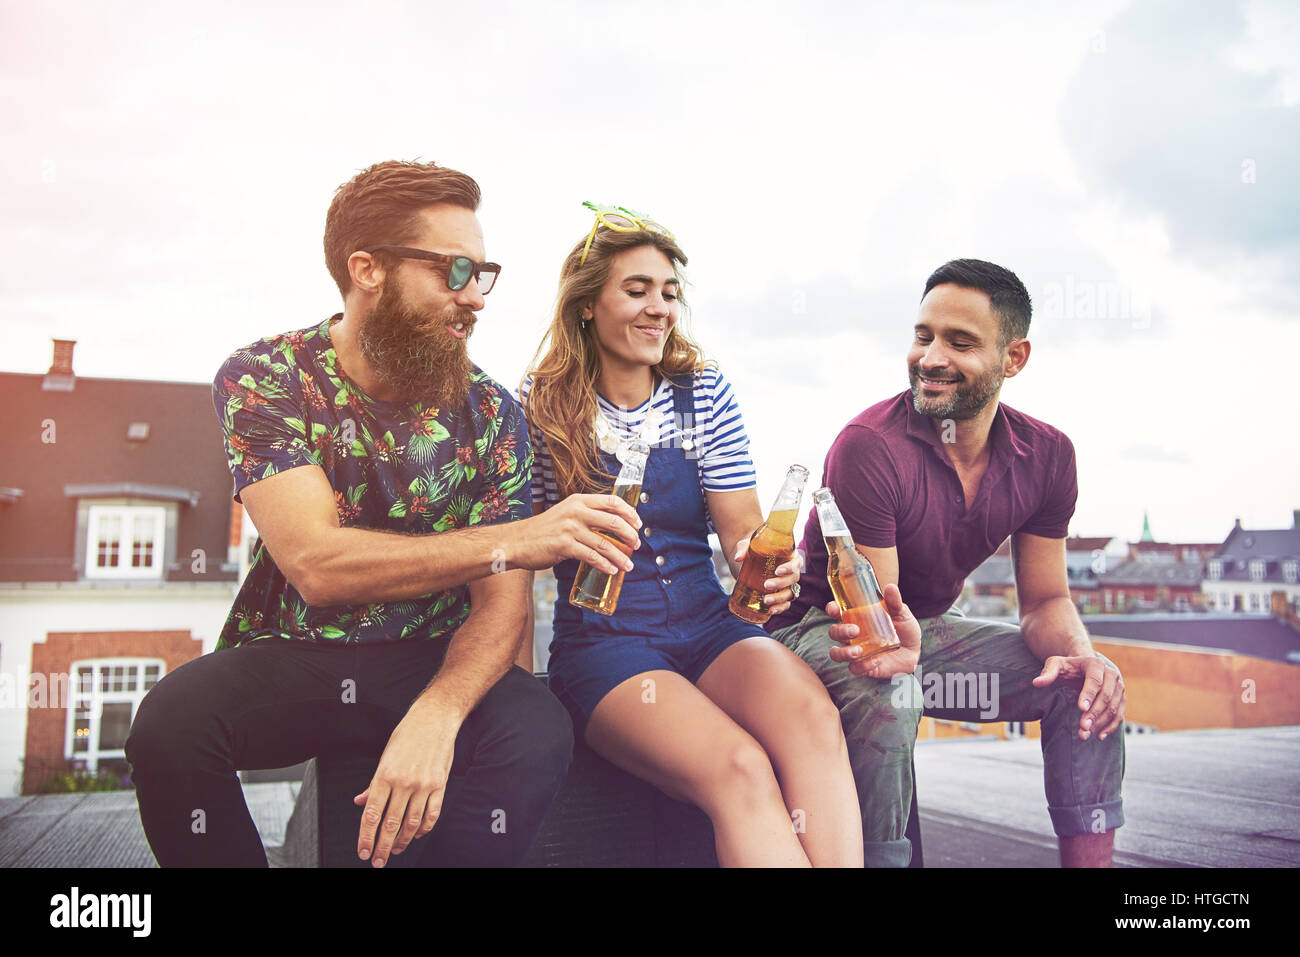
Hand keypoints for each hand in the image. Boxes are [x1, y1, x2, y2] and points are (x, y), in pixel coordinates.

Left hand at [353, 702, 459, 867]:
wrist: (434, 718)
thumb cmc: (407, 735)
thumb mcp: (384, 757)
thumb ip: (373, 784)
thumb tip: (360, 802)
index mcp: (384, 775)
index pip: (371, 816)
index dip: (366, 838)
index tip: (363, 852)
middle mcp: (403, 782)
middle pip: (390, 825)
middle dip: (383, 847)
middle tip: (378, 861)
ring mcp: (423, 785)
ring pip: (411, 823)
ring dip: (403, 841)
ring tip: (396, 850)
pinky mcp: (439, 785)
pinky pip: (431, 814)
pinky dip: (424, 829)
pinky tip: (417, 834)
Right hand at [509, 493, 640, 574]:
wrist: (517, 541)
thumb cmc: (543, 530)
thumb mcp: (565, 514)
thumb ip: (585, 516)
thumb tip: (611, 528)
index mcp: (578, 500)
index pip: (612, 501)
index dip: (629, 512)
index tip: (638, 524)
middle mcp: (575, 511)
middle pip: (613, 521)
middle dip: (629, 535)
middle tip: (637, 546)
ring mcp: (570, 528)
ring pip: (604, 543)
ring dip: (620, 556)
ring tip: (628, 565)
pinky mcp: (564, 545)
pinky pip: (591, 556)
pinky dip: (604, 564)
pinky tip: (611, 570)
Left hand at [732, 541, 802, 616]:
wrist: (747, 559)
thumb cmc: (752, 549)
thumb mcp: (747, 545)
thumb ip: (743, 549)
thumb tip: (738, 558)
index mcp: (789, 556)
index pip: (795, 563)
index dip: (790, 568)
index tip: (778, 571)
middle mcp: (791, 572)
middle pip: (793, 579)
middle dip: (781, 584)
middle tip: (766, 585)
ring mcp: (786, 585)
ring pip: (790, 593)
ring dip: (779, 598)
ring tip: (766, 600)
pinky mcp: (779, 594)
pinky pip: (785, 604)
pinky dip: (779, 608)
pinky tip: (770, 611)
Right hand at [826, 583, 920, 678]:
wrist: (915, 651)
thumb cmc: (905, 628)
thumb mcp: (901, 613)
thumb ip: (895, 602)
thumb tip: (890, 587)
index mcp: (857, 618)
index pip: (837, 612)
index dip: (831, 610)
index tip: (834, 608)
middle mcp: (852, 635)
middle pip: (834, 633)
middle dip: (839, 631)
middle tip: (855, 630)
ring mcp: (856, 651)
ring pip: (836, 653)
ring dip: (843, 652)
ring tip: (858, 651)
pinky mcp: (864, 666)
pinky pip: (855, 668)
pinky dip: (862, 666)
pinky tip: (876, 660)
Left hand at [1032, 654, 1125, 739]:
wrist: (1082, 668)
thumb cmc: (1067, 667)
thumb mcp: (1055, 665)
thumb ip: (1047, 673)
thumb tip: (1036, 683)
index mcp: (1095, 664)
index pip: (1094, 680)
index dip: (1089, 695)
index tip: (1081, 709)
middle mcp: (1111, 674)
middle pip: (1105, 696)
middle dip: (1094, 713)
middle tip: (1082, 726)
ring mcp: (1119, 687)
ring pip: (1113, 708)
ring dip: (1101, 723)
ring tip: (1084, 734)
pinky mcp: (1120, 699)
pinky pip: (1119, 715)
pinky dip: (1110, 727)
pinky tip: (1099, 736)